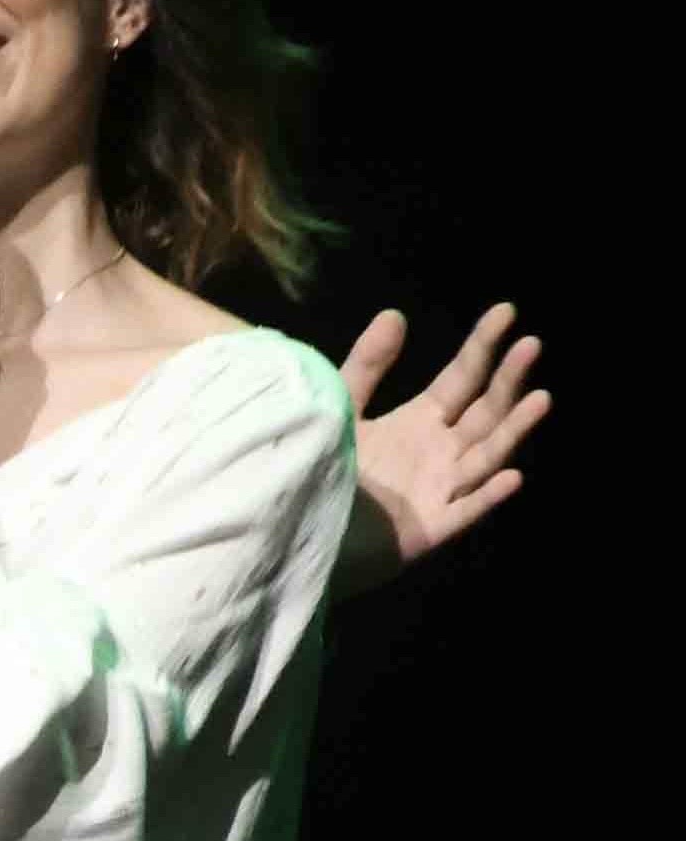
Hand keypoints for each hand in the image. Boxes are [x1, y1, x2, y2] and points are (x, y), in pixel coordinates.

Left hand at [334, 302, 549, 594]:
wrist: (300, 527)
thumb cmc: (326, 469)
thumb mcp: (343, 409)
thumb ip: (366, 368)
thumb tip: (395, 314)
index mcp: (420, 422)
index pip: (461, 378)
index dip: (482, 346)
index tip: (507, 311)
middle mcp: (439, 452)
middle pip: (484, 412)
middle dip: (507, 379)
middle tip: (531, 344)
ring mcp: (439, 491)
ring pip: (485, 457)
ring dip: (513, 430)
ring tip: (541, 398)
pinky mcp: (427, 529)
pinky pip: (463, 512)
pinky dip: (487, 496)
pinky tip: (511, 477)